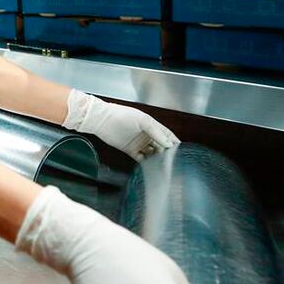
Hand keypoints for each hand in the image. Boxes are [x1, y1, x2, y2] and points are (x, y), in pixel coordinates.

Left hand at [62, 90, 178, 160]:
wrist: (102, 120)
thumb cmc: (122, 115)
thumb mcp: (143, 121)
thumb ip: (156, 132)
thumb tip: (168, 144)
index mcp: (151, 125)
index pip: (166, 135)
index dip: (173, 143)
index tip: (181, 151)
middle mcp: (146, 135)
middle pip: (160, 146)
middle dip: (166, 154)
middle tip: (173, 163)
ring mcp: (138, 143)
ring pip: (152, 153)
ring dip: (157, 159)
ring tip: (164, 167)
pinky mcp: (130, 150)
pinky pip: (141, 158)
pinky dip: (146, 163)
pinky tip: (151, 168)